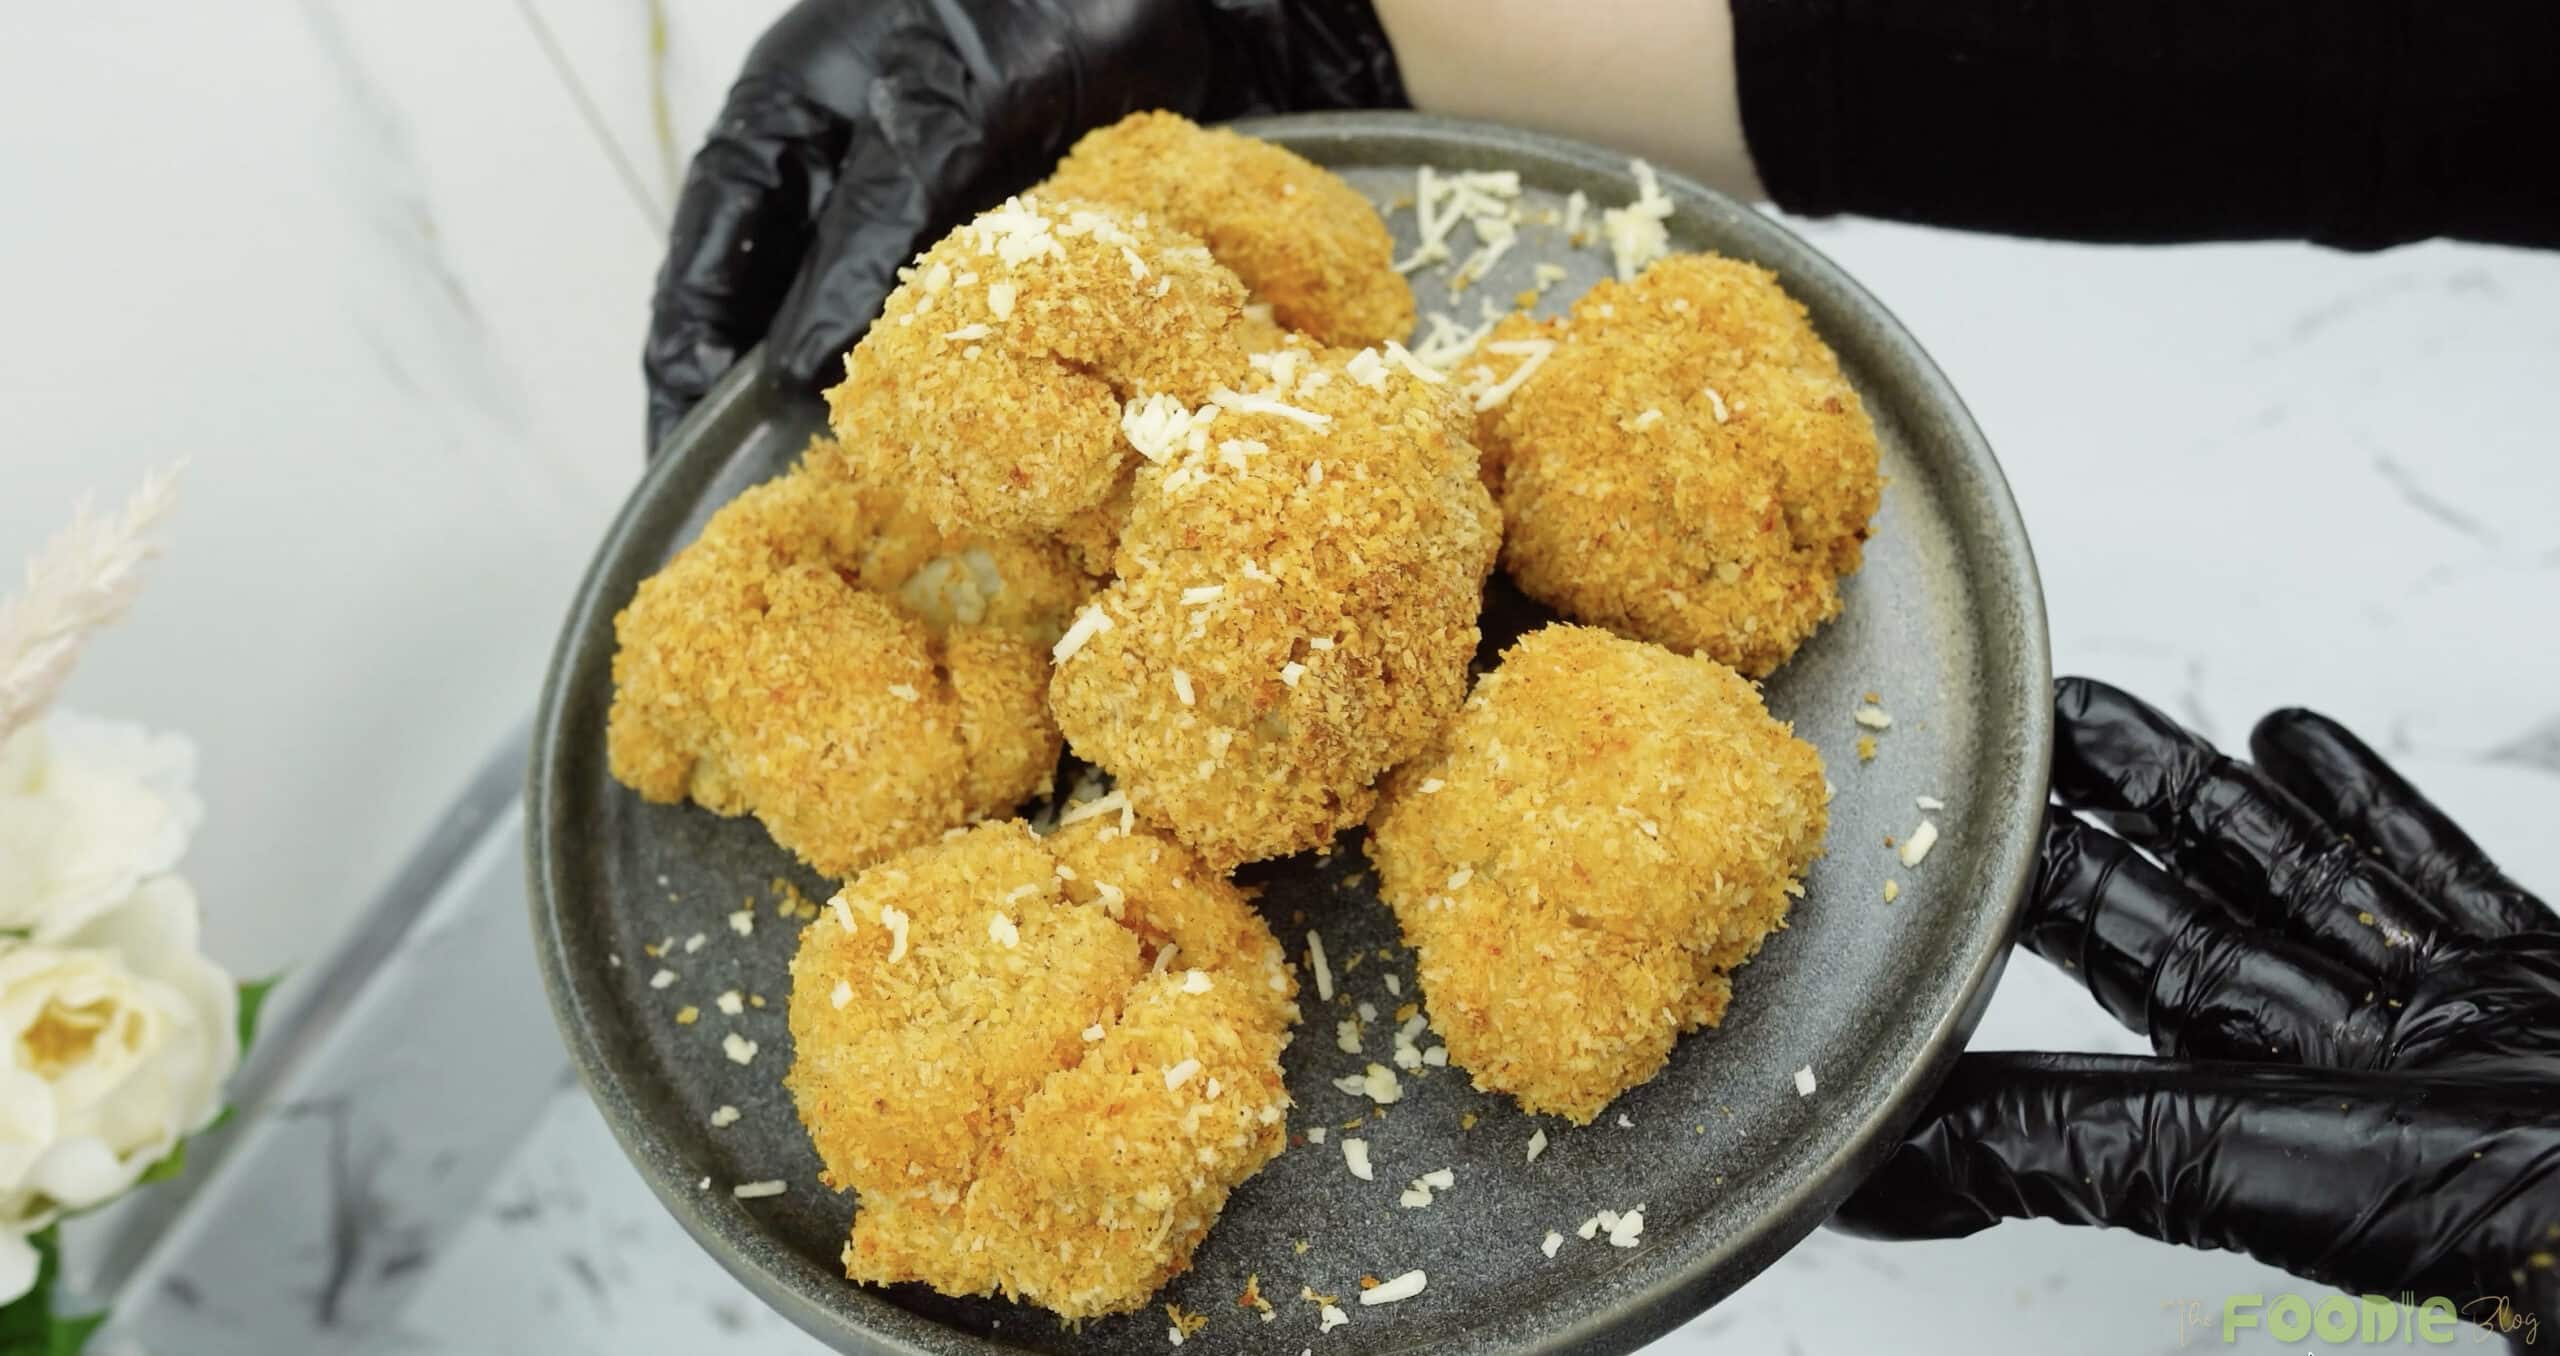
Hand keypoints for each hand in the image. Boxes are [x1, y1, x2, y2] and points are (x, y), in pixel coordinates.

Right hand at [642, 0, 1404, 451]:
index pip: (703, 284)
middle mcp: (841, 184)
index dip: (687, 388)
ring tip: (871, 519)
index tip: (695, 482)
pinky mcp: (1006, 255)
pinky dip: (960, 400)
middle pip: (779, 329)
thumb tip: (798, 371)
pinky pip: (961, 345)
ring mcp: (922, 221)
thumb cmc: (1045, 0)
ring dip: (877, 423)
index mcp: (781, 130)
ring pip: (871, 347)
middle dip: (781, 425)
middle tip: (786, 527)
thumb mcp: (941, 114)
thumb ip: (870, 234)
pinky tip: (969, 464)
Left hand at [1835, 679, 2558, 1344]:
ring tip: (2091, 716)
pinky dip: (2366, 811)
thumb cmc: (2531, 1213)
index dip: (2001, 959)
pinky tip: (2297, 741)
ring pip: (2288, 880)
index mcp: (2253, 1123)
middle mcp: (2340, 1075)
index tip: (1923, 887)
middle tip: (1992, 768)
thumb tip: (1865, 1182)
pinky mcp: (2542, 979)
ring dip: (2191, 796)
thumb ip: (2058, 1152)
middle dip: (2080, 846)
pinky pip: (2437, 877)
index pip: (2081, 1028)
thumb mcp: (2237, 1163)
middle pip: (2171, 934)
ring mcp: (2448, 1024)